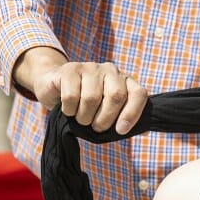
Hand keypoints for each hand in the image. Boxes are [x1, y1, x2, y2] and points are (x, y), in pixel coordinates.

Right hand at [14, 47, 147, 133]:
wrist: (54, 88)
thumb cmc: (85, 106)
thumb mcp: (107, 113)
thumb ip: (124, 120)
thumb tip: (145, 132)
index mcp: (125, 81)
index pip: (138, 94)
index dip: (132, 114)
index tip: (121, 131)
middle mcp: (111, 71)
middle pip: (116, 96)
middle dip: (104, 119)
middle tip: (95, 127)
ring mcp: (91, 67)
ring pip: (92, 98)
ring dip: (84, 117)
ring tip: (80, 117)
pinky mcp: (70, 68)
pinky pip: (71, 96)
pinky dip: (69, 110)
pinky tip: (68, 109)